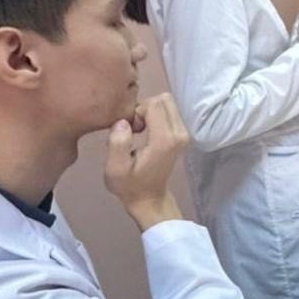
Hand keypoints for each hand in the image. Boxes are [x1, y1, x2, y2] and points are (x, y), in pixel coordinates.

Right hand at [104, 93, 187, 230]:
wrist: (149, 198)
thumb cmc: (129, 185)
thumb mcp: (114, 169)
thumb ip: (118, 143)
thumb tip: (123, 121)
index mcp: (164, 140)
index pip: (154, 104)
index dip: (137, 111)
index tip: (129, 128)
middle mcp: (179, 133)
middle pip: (164, 99)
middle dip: (144, 108)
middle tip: (133, 128)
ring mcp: (184, 133)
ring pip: (167, 103)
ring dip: (150, 111)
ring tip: (138, 130)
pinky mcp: (183, 134)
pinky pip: (169, 111)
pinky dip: (156, 115)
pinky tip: (146, 131)